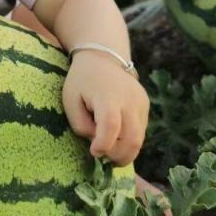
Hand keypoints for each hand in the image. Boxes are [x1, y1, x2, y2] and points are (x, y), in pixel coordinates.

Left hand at [61, 50, 148, 165]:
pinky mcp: (145, 105)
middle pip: (132, 139)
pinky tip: (116, 135)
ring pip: (139, 139)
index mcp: (108, 96)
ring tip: (108, 150)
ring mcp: (141, 103)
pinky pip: (140, 131)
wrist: (102, 57)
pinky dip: (129, 140)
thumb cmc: (81, 81)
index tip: (93, 152)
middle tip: (103, 158)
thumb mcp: (70, 101)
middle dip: (118, 157)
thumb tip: (97, 144)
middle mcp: (129, 100)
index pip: (111, 126)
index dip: (104, 145)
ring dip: (125, 152)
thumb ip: (81, 125)